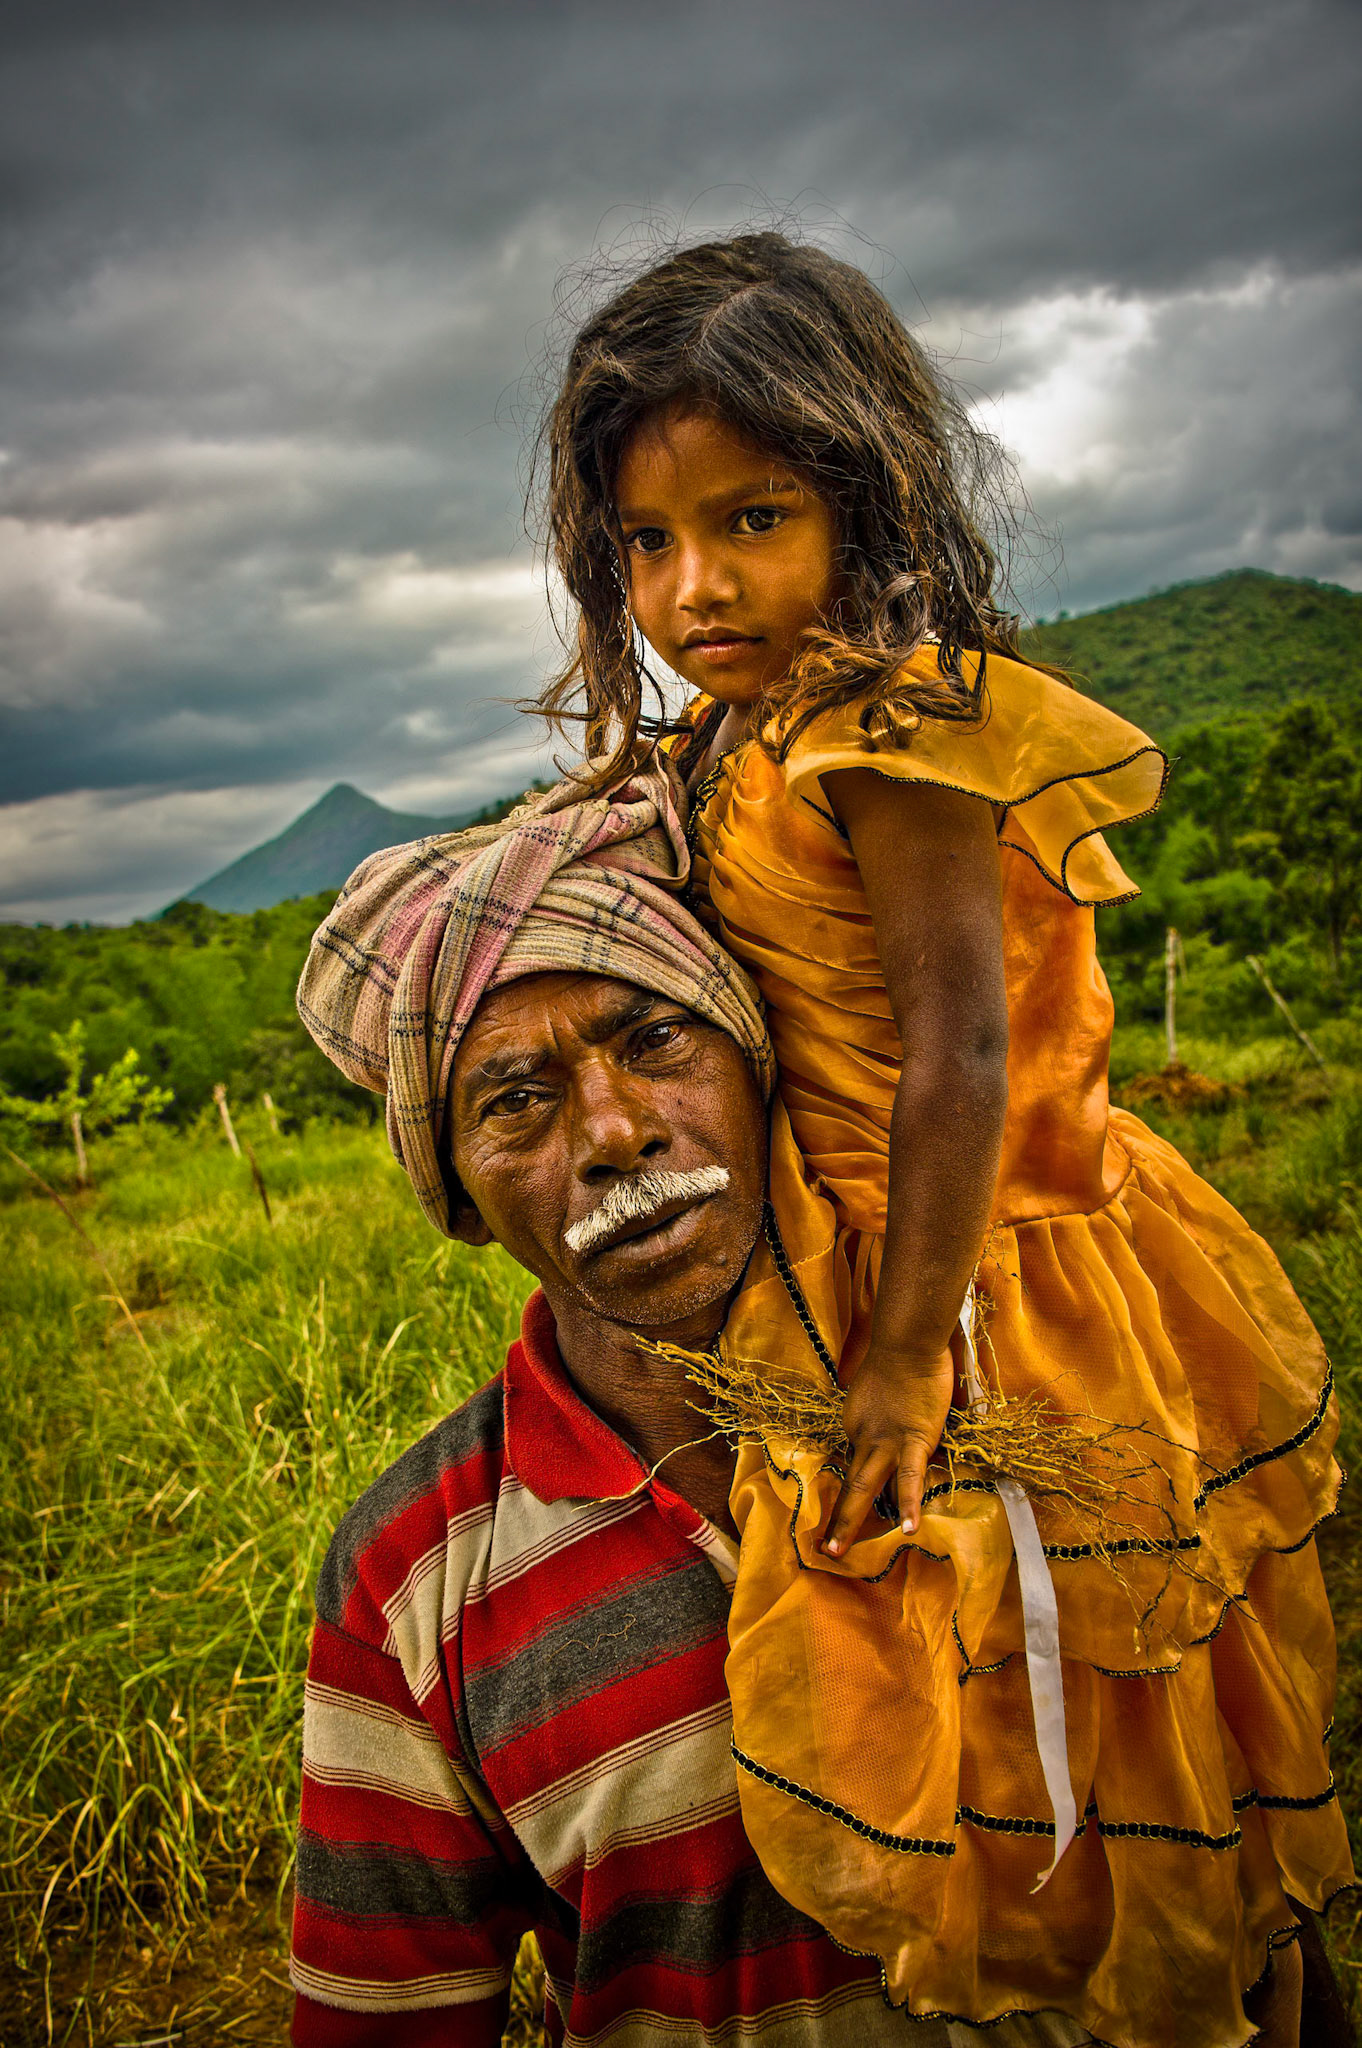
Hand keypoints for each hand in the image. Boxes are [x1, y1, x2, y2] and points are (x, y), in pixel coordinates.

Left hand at [821, 1343, 955, 1555]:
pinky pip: (910, 1478)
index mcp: (856, 1424)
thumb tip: (884, 1428)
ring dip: (850, 1521)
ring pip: (865, 1487)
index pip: (856, 1460)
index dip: (858, 1483)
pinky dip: (907, 1504)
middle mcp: (864, 1436)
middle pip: (850, 1484)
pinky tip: (907, 1530)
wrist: (908, 1340)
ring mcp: (887, 1441)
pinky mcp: (915, 1440)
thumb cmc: (898, 1358)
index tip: (856, 1505)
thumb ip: (878, 1413)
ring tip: (838, 1552)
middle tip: (824, 1550)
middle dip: (837, 1519)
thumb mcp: (875, 1391)